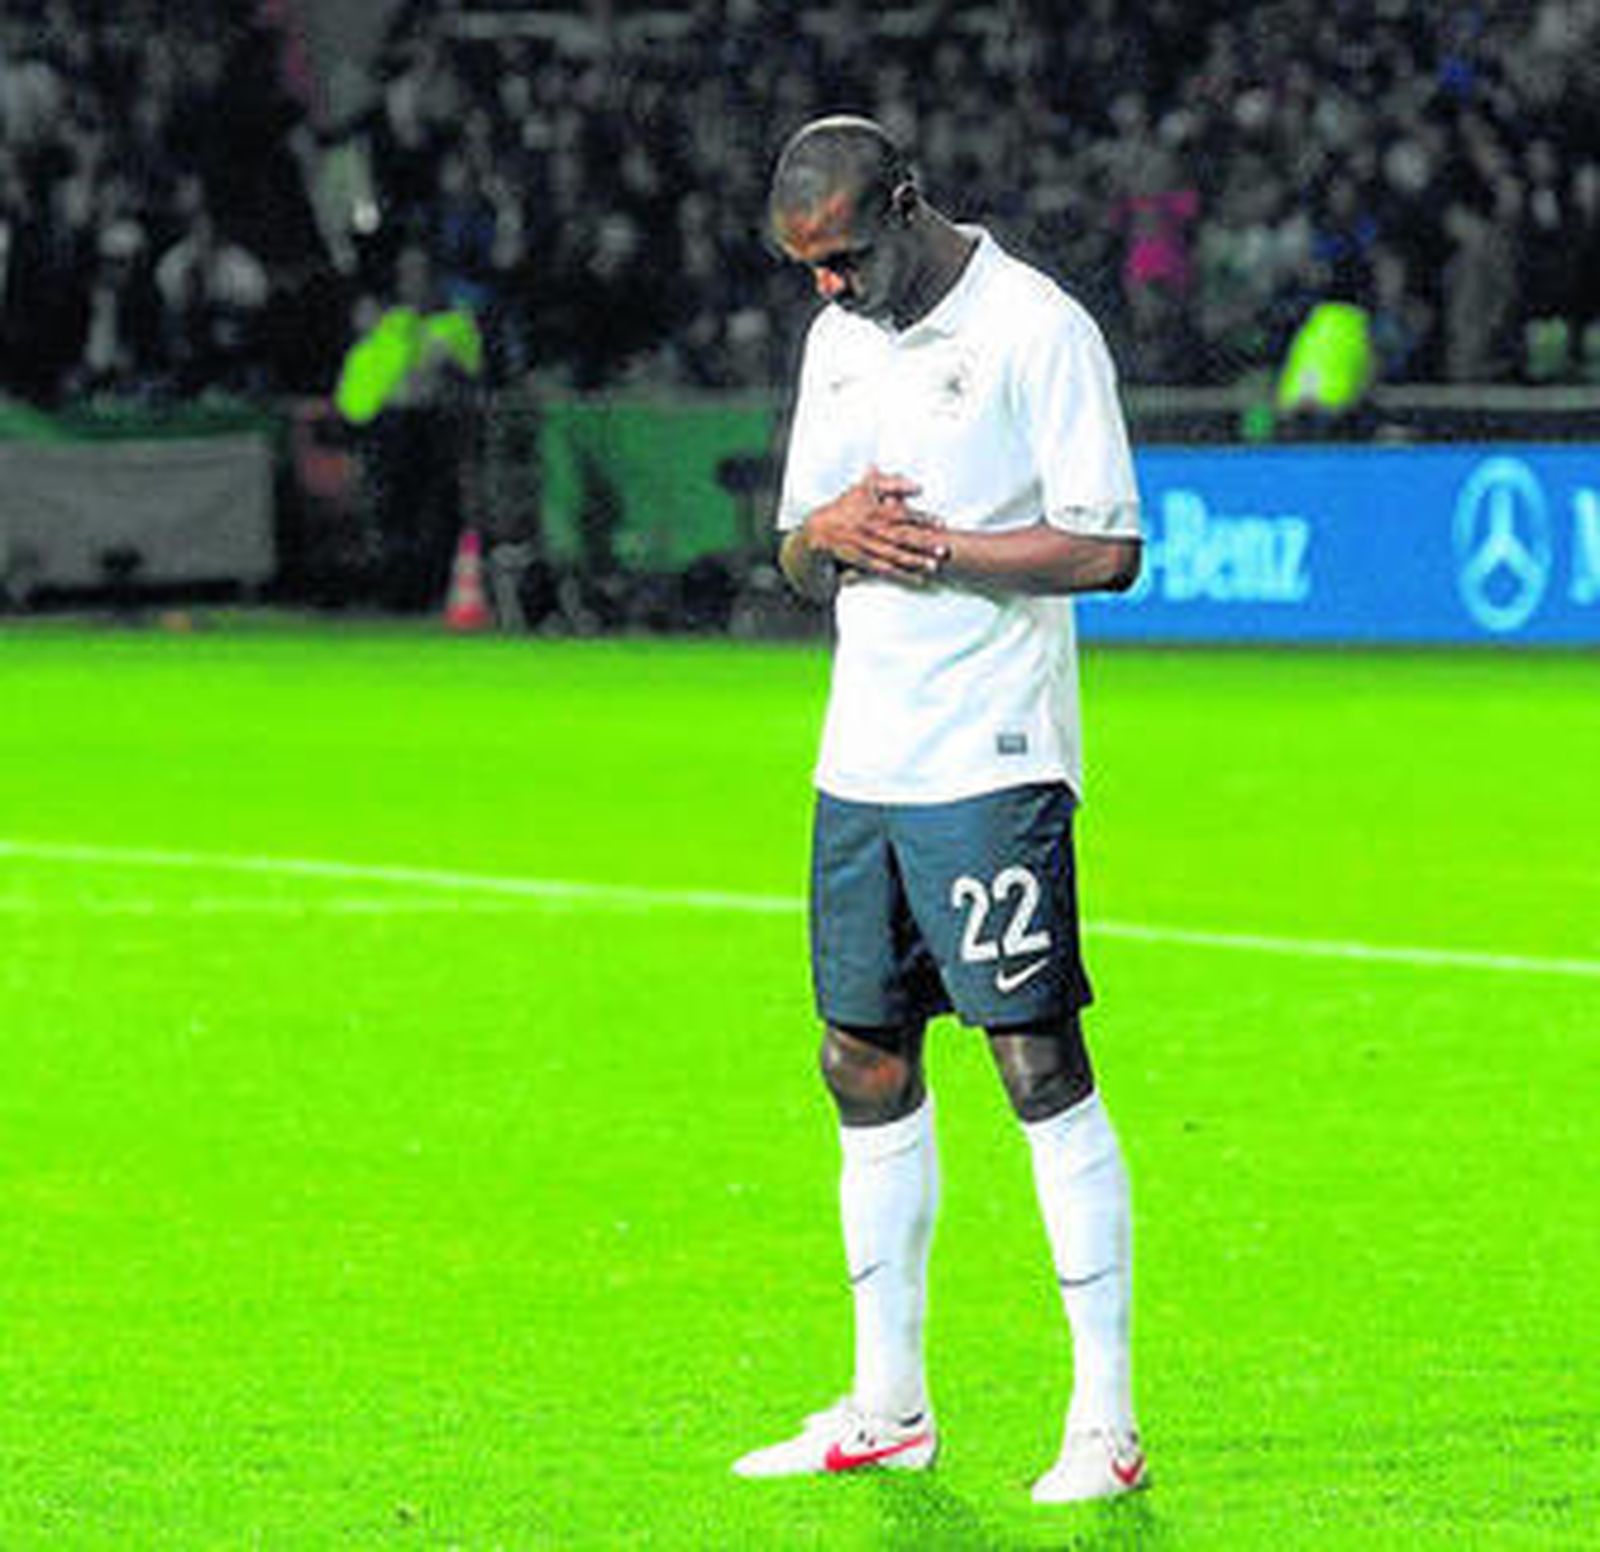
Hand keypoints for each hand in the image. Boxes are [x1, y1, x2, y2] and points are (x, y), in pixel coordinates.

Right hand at [804, 467, 950, 584]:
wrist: (819, 530)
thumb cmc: (845, 506)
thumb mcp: (866, 488)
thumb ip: (892, 483)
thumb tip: (917, 487)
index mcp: (875, 511)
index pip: (903, 514)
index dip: (923, 519)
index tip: (941, 523)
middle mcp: (872, 530)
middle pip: (902, 537)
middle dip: (924, 544)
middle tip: (944, 549)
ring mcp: (868, 548)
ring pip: (895, 556)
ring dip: (915, 562)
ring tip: (934, 566)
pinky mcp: (864, 562)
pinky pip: (886, 569)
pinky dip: (902, 575)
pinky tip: (918, 579)